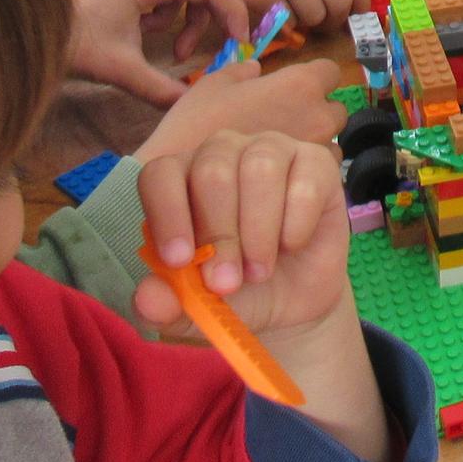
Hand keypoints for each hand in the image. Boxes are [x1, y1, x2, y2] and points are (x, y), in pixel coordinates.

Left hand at [70, 0, 251, 106]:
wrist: (37, 26)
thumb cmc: (79, 44)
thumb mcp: (124, 71)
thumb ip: (163, 90)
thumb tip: (195, 106)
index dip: (235, 14)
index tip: (241, 42)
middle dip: (212, 21)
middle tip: (219, 50)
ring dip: (189, 20)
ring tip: (173, 50)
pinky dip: (170, 13)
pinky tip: (148, 33)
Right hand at [126, 0, 371, 28]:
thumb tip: (354, 1)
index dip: (359, 5)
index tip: (355, 17)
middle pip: (342, 2)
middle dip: (334, 20)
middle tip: (322, 25)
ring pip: (317, 17)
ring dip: (308, 23)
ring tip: (290, 13)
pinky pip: (289, 24)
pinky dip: (283, 26)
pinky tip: (269, 12)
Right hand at [133, 59, 349, 170]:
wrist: (185, 186)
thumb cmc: (196, 127)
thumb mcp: (211, 87)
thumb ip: (240, 73)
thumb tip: (255, 69)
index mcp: (298, 84)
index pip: (329, 71)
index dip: (314, 79)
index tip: (296, 90)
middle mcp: (318, 115)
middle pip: (336, 110)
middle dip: (318, 116)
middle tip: (287, 128)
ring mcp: (318, 153)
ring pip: (332, 147)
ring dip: (314, 149)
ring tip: (282, 161)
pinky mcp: (312, 188)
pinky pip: (320, 178)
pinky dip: (306, 178)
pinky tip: (279, 185)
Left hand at [133, 130, 353, 344]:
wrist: (292, 304)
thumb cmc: (235, 292)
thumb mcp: (198, 311)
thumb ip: (168, 305)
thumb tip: (146, 298)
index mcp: (181, 181)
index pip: (160, 175)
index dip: (167, 214)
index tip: (179, 261)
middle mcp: (222, 154)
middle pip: (212, 172)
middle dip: (219, 236)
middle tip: (226, 283)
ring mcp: (271, 151)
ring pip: (260, 168)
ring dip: (259, 231)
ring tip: (259, 271)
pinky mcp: (315, 162)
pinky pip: (305, 182)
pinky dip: (296, 224)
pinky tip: (293, 245)